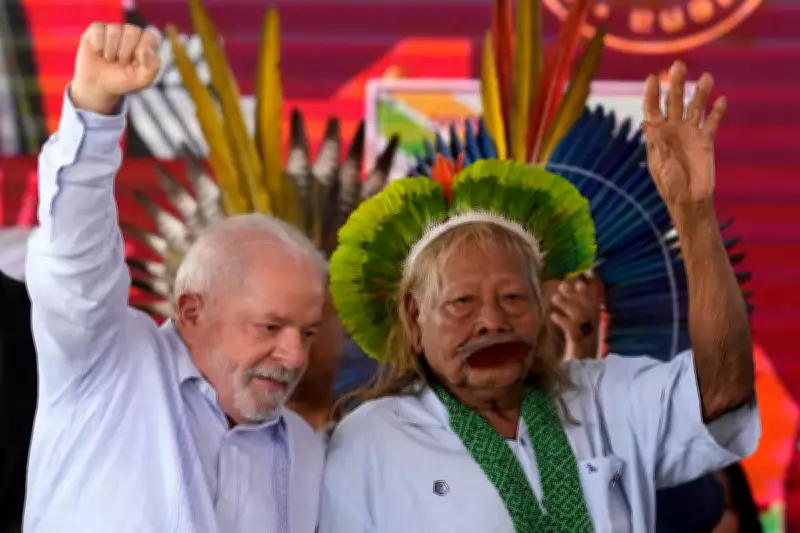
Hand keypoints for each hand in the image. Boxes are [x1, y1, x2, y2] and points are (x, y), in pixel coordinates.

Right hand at [72, 23, 160, 113]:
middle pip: (132, 32)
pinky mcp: (97, 29)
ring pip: (114, 31)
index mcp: (146, 43)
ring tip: (109, 59)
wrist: (98, 86)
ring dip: (110, 51)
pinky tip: (98, 53)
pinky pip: (98, 31)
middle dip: (125, 52)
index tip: (135, 63)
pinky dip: (98, 46)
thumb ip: (152, 67)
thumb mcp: (142, 80)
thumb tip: (146, 49)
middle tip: (120, 63)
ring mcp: (114, 29)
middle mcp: (131, 33)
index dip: (142, 51)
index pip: (150, 37)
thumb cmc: (123, 80)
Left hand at [548, 277, 601, 361]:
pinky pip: (573, 331)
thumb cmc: (569, 363)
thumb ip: (566, 322)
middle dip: (577, 294)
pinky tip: (554, 316)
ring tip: (555, 298)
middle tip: (564, 285)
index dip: (587, 292)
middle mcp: (592, 333)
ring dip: (568, 304)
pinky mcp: (579, 349)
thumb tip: (557, 299)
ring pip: (582, 316)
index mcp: (592, 329)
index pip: (594, 305)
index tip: (577, 282)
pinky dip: (563, 321)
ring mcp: (587, 341)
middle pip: (589, 308)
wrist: (576, 386)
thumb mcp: (568, 340)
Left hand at [642, 61, 725, 210]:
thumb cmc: (670, 185)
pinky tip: (721, 100)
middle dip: (676, 84)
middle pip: (673, 102)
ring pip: (695, 108)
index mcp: (656, 134)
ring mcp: (690, 133)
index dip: (651, 94)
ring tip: (707, 77)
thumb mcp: (661, 165)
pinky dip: (717, 112)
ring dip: (700, 93)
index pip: (652, 109)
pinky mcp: (705, 140)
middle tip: (679, 65)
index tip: (652, 78)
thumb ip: (658, 144)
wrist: (689, 200)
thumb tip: (647, 123)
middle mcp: (672, 129)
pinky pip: (711, 123)